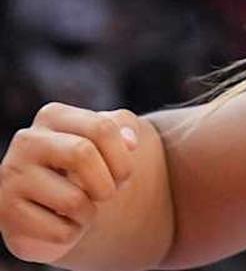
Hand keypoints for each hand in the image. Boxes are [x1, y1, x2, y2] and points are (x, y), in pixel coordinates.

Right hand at [0, 103, 139, 262]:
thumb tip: (130, 141)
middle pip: (82, 154)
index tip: (122, 173)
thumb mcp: (108, 141)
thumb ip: (125, 129)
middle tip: (106, 193)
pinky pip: (60, 231)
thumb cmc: (86, 168)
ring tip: (79, 208)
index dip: (124, 159)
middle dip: (108, 183)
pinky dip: (72, 233)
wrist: (52, 208)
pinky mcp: (5, 212)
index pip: (102, 128)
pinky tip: (60, 222)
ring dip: (90, 212)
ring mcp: (11, 176)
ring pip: (73, 199)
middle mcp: (26, 140)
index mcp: (53, 116)